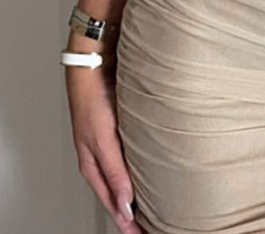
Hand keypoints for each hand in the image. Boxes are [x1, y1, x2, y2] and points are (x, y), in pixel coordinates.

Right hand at [64, 50, 143, 233]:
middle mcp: (102, 157)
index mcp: (93, 165)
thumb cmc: (92, 97)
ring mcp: (112, 143)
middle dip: (133, 214)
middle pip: (119, 194)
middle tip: (152, 228)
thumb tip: (126, 205)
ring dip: (139, 193)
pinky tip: (155, 171)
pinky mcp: (122, 129)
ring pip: (127, 177)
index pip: (113, 203)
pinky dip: (142, 170)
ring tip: (157, 207)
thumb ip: (115, 171)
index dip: (127, 223)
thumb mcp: (103, 139)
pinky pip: (133, 157)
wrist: (94, 62)